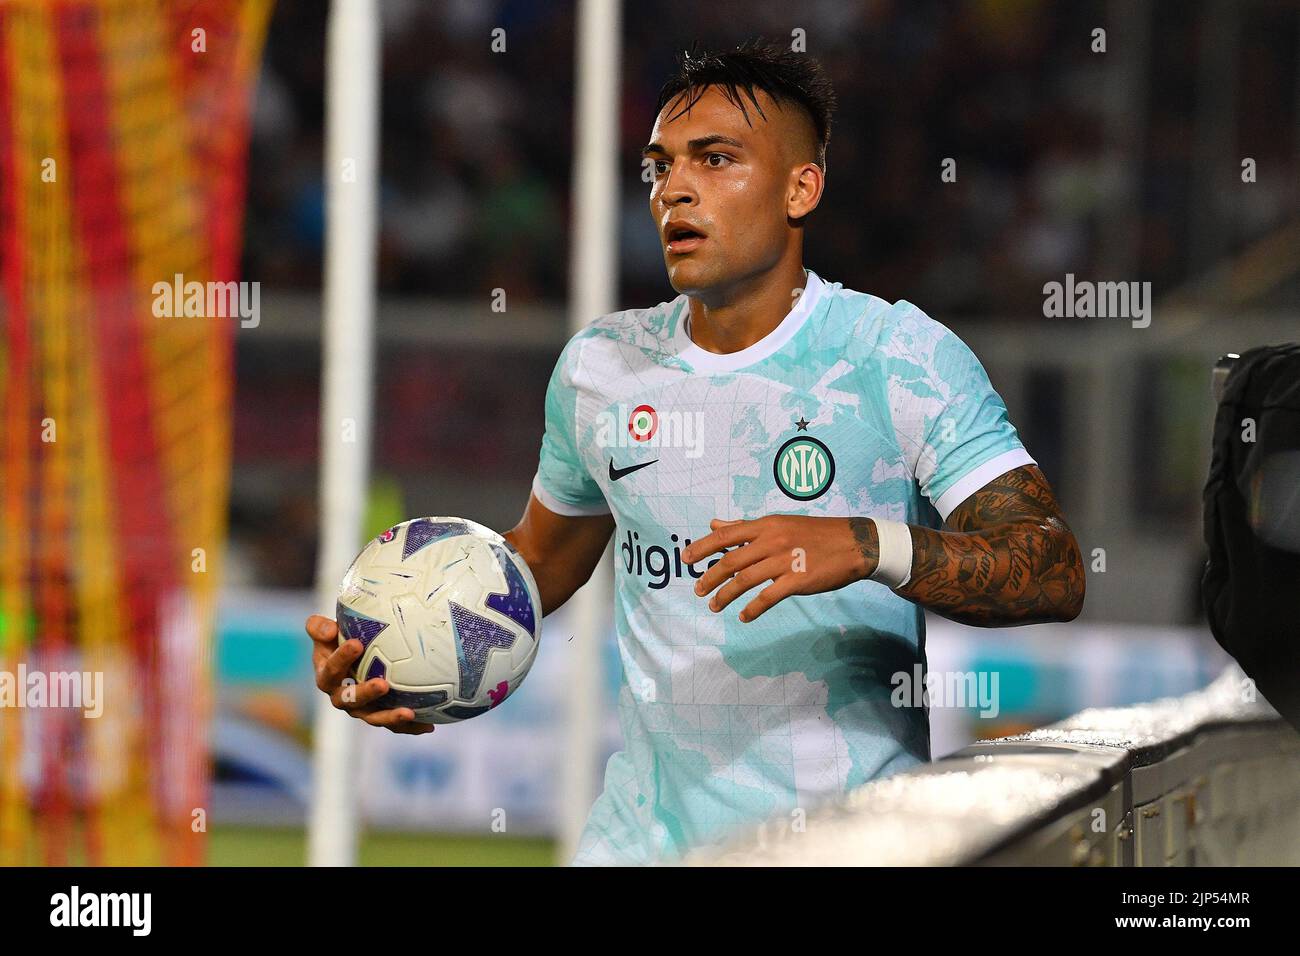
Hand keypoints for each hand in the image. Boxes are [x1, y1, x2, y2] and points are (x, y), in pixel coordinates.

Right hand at [307, 614, 434, 734]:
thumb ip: (319, 628)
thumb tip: (329, 631)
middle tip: (383, 684)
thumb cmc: (338, 641)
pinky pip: (394, 725)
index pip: (331, 670)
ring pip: (374, 717)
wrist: (352, 658)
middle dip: (366, 693)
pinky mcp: (379, 715)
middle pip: (351, 700)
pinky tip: (428, 726)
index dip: (341, 658)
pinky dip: (410, 727)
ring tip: (409, 713)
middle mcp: (341, 697)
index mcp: (327, 677)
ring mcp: (361, 709)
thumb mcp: (325, 632)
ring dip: (390, 716)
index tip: (356, 644)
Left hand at [681, 516, 878, 622]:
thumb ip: (744, 527)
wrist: (854, 543)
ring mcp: (785, 561)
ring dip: (725, 595)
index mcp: (766, 525)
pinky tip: (744, 616)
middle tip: (697, 590)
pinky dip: (753, 608)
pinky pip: (768, 597)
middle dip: (710, 577)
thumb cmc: (814, 534)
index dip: (703, 547)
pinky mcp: (798, 580)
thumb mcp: (778, 523)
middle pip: (731, 561)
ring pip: (745, 580)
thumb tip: (714, 524)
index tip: (686, 559)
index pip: (726, 536)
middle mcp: (772, 541)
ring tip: (714, 606)